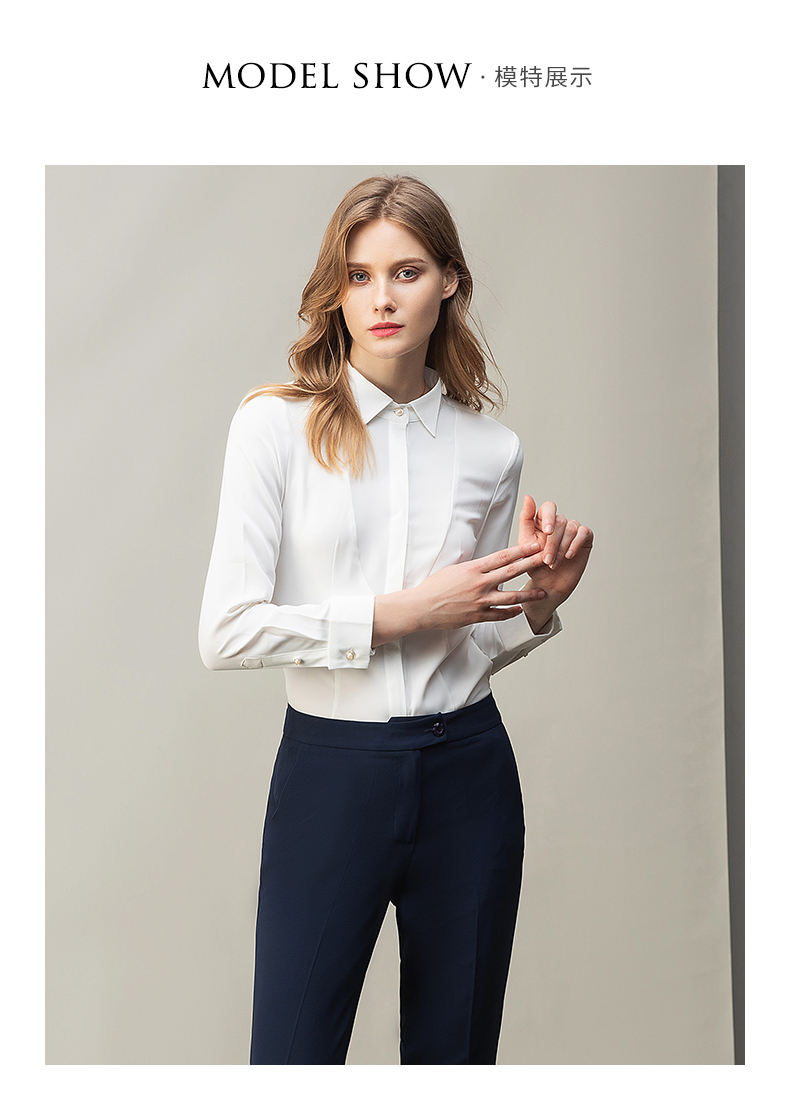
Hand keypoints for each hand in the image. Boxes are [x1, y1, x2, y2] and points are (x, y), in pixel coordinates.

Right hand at [372, 540, 548, 645]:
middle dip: (532, 564)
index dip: (522, 550)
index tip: (536, 544)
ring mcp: (480, 601)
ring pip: (510, 597)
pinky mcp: (477, 616)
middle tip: (548, 559)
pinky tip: (521, 610)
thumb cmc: (434, 586)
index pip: (503, 556)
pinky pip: (499, 615)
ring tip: (542, 592)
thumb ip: (474, 568)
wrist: (421, 607)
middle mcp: (480, 584)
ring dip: (528, 594)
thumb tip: (489, 564)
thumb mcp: (454, 569)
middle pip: (512, 572)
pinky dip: (511, 613)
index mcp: (474, 569)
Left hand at [515, 495, 593, 626]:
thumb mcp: (525, 543)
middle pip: (559, 521)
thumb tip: (528, 497)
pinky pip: (583, 533)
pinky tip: (569, 556)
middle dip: (552, 543)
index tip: (547, 532)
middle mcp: (559, 521)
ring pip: (570, 529)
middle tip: (547, 560)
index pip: (548, 507)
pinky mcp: (585, 536)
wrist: (548, 584)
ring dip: (561, 548)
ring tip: (554, 564)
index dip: (548, 518)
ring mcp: (572, 528)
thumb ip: (526, 520)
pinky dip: (575, 545)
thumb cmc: (535, 564)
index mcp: (543, 520)